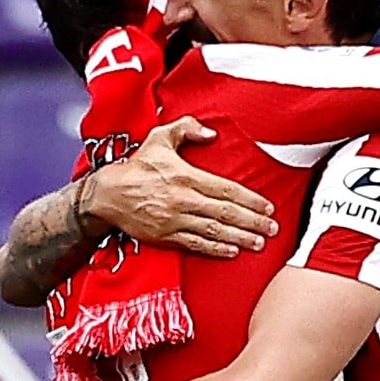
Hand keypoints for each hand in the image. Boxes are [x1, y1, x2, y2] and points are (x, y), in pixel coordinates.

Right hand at [83, 118, 277, 258]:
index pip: (226, 190)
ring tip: (259, 243)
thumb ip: (186, 129)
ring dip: (240, 238)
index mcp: (186, 177)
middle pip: (226, 213)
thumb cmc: (137, 166)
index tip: (268, 207)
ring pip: (214, 231)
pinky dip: (215, 249)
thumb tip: (211, 133)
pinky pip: (195, 244)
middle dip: (252, 222)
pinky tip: (232, 252)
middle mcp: (183, 200)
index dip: (250, 200)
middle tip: (272, 229)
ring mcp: (174, 221)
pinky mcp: (166, 236)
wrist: (106, 194)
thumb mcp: (159, 138)